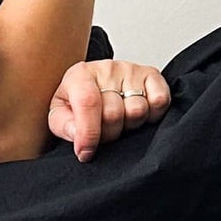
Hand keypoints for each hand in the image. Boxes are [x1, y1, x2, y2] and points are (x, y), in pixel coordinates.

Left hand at [49, 59, 172, 161]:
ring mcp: (131, 70)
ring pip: (138, 111)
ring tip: (120, 121)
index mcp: (80, 75)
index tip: (86, 152)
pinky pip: (159, 102)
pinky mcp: (151, 75)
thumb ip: (64, 125)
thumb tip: (78, 135)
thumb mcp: (60, 113)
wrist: (94, 83)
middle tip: (103, 133)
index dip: (88, 133)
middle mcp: (106, 69)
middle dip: (108, 134)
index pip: (88, 103)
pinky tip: (136, 114)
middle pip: (114, 114)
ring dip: (129, 125)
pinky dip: (152, 115)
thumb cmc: (78, 100)